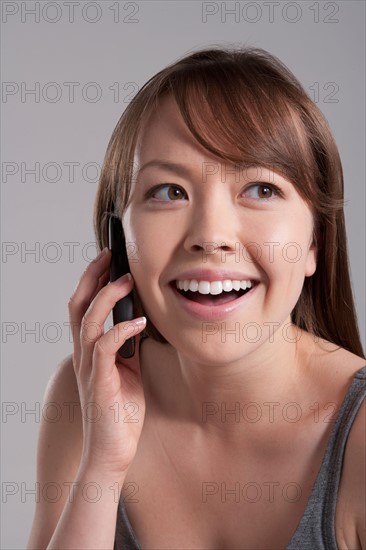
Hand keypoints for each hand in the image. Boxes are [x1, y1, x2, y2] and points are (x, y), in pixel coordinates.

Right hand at [68, 248, 146, 477]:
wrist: (112, 452)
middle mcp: (84, 356)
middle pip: (78, 306)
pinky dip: (122, 330)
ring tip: (128, 281)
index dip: (92, 280)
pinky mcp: (100, 383)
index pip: (84, 307)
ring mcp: (89, 369)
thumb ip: (128, 346)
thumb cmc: (121, 411)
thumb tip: (138, 320)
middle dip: (92, 277)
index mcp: (90, 351)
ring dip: (107, 297)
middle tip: (110, 255)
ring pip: (88, 321)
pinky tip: (140, 322)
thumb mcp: (128, 370)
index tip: (109, 259)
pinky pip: (105, 348)